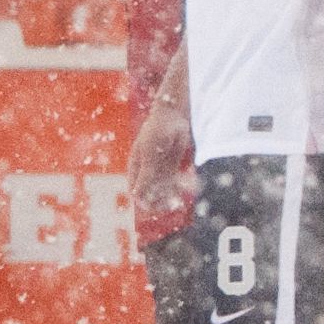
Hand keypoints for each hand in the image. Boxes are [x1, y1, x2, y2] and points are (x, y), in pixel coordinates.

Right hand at [128, 97, 192, 221]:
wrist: (172, 116)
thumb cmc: (157, 131)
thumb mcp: (150, 152)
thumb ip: (146, 173)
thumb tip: (135, 195)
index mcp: (135, 169)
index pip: (135, 193)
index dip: (143, 202)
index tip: (154, 207)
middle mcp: (146, 172)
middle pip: (149, 195)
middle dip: (159, 202)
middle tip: (171, 205)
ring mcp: (159, 171)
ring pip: (163, 191)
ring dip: (170, 197)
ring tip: (179, 201)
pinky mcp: (172, 168)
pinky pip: (174, 183)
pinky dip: (180, 187)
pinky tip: (189, 187)